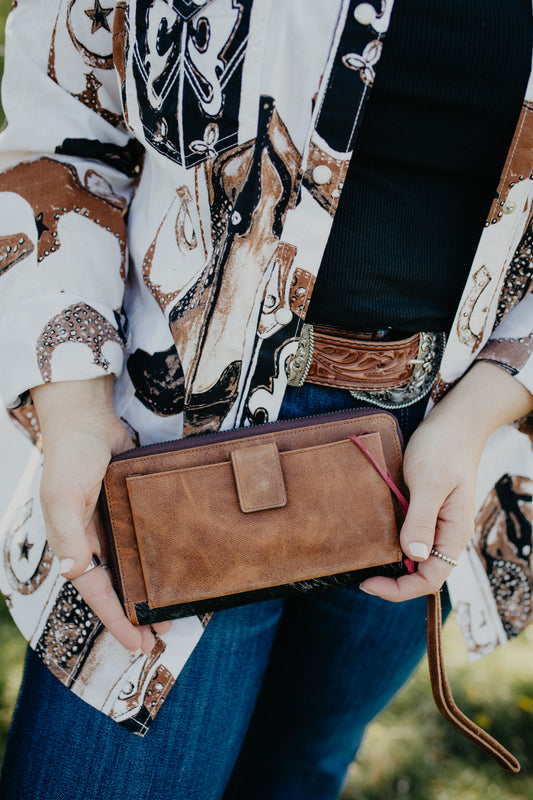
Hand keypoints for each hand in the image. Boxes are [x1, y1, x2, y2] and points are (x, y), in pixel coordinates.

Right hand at [32, 377, 170, 651]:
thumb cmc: (71, 457)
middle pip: (115, 587)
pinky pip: (144, 541)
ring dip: (148, 591)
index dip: (116, 620)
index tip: (138, 645)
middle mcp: (91, 539)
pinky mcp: (128, 508)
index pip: (96, 593)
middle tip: (161, 636)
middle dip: (135, 614)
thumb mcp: (64, 497)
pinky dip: (155, 559)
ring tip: (171, 612)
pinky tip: (172, 568)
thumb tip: (73, 573)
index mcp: (72, 543)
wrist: (88, 417)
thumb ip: (68, 536)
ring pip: (131, 568)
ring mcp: (111, 524)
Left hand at [359, 362, 532, 600]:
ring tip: (364, 558)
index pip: (430, 579)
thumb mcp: (429, 482)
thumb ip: (421, 519)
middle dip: (394, 580)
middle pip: (423, 572)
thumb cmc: (443, 448)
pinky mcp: (426, 509)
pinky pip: (411, 535)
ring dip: (392, 561)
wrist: (454, 422)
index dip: (400, 589)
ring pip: (416, 556)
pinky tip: (374, 533)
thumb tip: (414, 556)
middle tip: (361, 574)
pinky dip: (393, 540)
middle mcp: (447, 533)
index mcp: (454, 533)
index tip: (367, 582)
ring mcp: (437, 522)